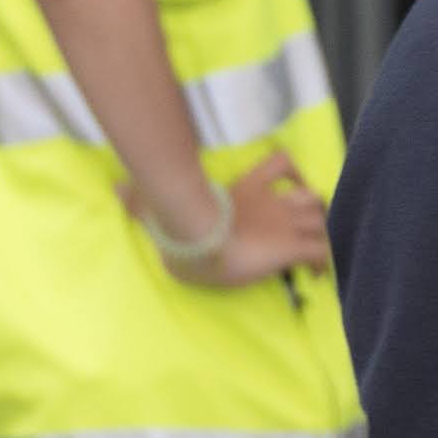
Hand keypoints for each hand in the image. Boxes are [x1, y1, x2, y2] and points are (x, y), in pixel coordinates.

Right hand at [131, 156, 330, 287]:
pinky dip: (325, 262)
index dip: (293, 171)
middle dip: (314, 209)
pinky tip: (319, 274)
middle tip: (309, 226)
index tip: (295, 183)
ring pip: (322, 220)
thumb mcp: (157, 207)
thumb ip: (139, 198)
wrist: (195, 242)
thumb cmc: (179, 225)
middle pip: (312, 195)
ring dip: (323, 233)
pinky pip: (322, 253)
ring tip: (317, 249)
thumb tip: (112, 188)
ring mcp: (283, 227)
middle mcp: (271, 205)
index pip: (280, 163)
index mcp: (247, 190)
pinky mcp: (289, 249)